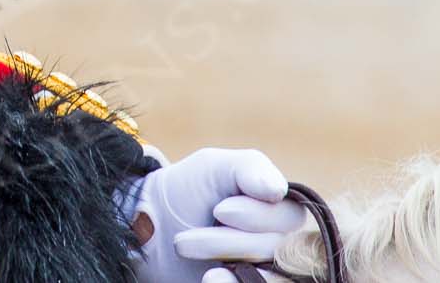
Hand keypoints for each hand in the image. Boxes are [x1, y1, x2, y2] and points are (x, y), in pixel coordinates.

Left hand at [123, 147, 306, 282]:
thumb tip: (279, 190)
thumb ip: (250, 168)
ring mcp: (265, 270)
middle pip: (279, 250)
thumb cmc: (188, 190)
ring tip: (185, 248)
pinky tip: (210, 278)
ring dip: (226, 258)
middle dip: (230, 241)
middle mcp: (280, 242)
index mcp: (279, 208)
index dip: (258, 216)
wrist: (148, 228)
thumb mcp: (215, 167)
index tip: (218, 210)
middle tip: (188, 236)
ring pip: (270, 275)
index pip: (292, 218)